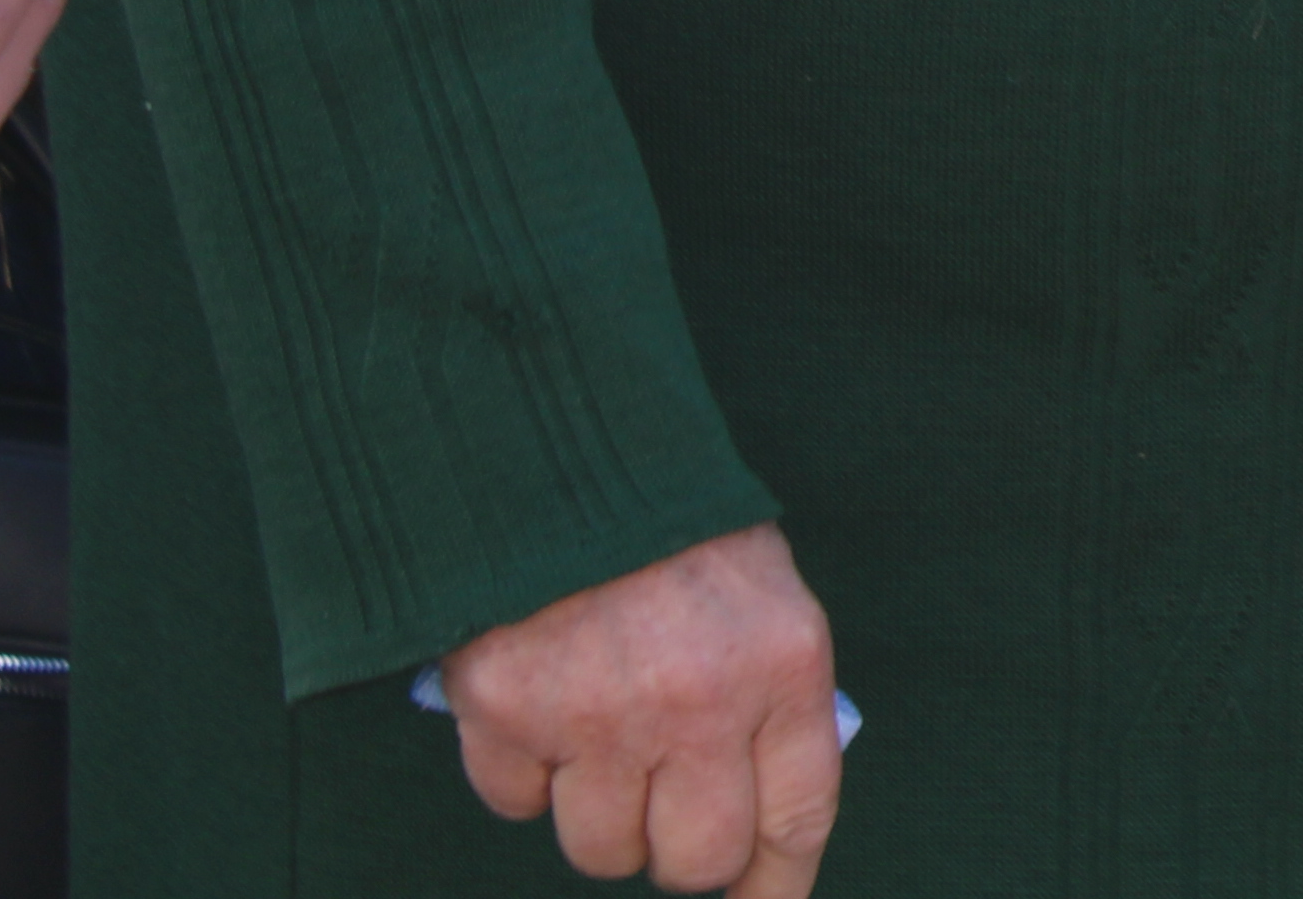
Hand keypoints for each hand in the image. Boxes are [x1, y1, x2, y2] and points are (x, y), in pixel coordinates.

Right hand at [444, 525, 842, 893]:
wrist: (555, 447)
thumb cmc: (671, 527)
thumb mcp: (761, 594)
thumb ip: (768, 698)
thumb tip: (757, 816)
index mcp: (781, 663)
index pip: (799, 812)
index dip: (778, 880)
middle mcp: (697, 701)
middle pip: (693, 859)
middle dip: (676, 846)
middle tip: (660, 795)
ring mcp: (598, 713)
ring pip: (600, 848)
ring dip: (596, 810)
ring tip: (596, 729)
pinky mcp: (504, 712)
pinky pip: (513, 805)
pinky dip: (520, 771)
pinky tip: (536, 702)